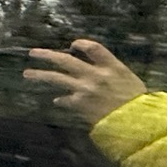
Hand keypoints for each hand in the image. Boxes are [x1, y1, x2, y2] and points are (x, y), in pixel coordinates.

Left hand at [24, 39, 147, 125]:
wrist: (138, 123)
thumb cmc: (138, 103)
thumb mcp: (129, 79)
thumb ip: (112, 71)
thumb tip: (95, 68)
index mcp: (112, 66)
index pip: (93, 48)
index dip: (81, 44)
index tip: (72, 44)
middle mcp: (96, 75)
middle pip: (66, 60)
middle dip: (47, 55)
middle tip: (33, 53)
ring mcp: (86, 89)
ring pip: (57, 78)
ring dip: (40, 75)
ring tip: (27, 74)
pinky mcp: (80, 105)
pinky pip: (65, 100)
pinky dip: (61, 100)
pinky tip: (57, 101)